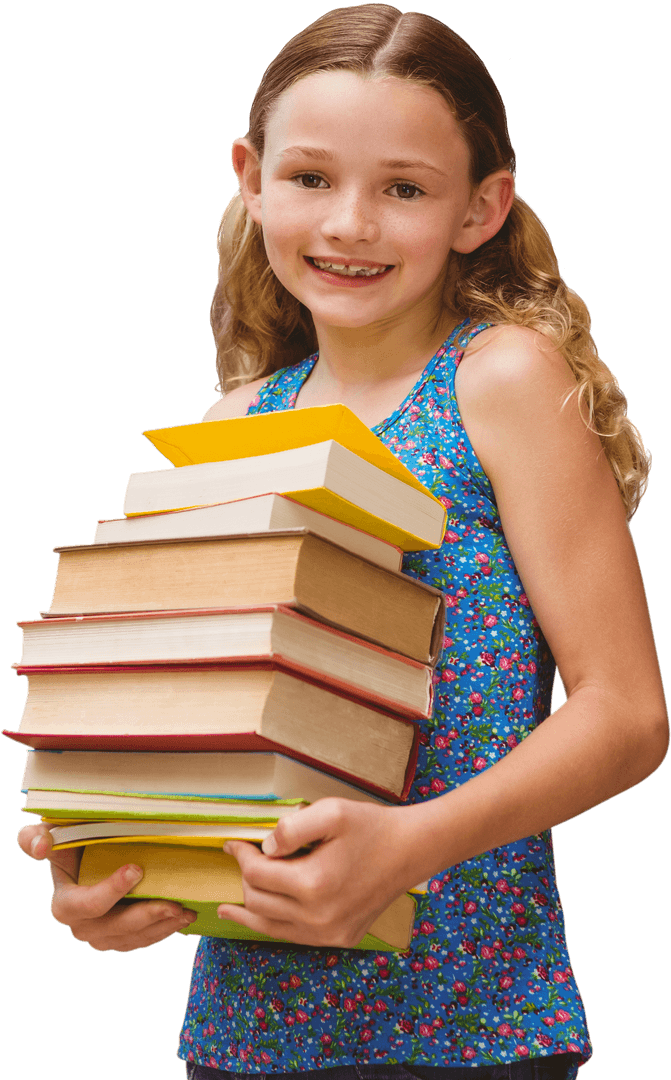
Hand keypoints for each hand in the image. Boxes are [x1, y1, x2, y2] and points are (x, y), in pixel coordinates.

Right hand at [17, 821, 196, 951]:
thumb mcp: (54, 836)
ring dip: (162, 927)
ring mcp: (101, 938)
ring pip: (134, 939)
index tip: (137, 869)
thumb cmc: (73, 845)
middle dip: (147, 916)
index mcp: (66, 904)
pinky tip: (182, 920)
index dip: (112, 890)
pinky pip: (142, 942)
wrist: (88, 861)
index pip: (89, 904)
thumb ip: (38, 837)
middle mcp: (82, 927)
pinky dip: (164, 932)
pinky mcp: (119, 940)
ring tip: (185, 912)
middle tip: (174, 904)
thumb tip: (40, 846)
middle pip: (117, 927)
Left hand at [218, 798, 419, 947]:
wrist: (410, 850)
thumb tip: (265, 849)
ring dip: (250, 911)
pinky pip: (294, 935)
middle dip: (245, 879)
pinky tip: (262, 919)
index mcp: (313, 885)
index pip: (257, 875)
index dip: (241, 856)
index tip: (232, 844)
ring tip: (228, 908)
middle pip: (258, 903)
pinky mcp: (340, 939)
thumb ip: (291, 828)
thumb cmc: (371, 827)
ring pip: (270, 928)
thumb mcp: (330, 811)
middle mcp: (318, 918)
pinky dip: (273, 925)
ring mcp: (329, 934)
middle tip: (244, 859)